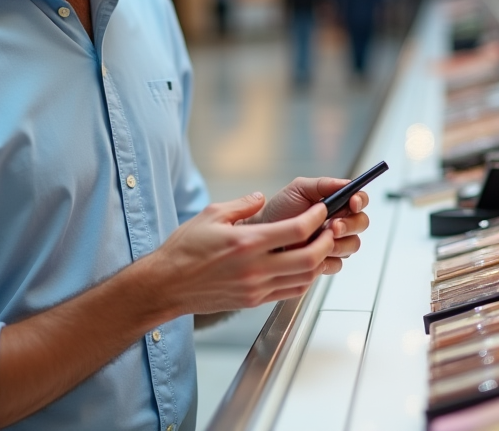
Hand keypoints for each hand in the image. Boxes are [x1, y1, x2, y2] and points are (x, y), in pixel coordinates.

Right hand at [145, 193, 334, 316]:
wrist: (167, 284)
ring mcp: (256, 287)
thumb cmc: (184, 250)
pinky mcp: (254, 300)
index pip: (296, 230)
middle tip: (331, 230)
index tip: (321, 210)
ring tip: (320, 247)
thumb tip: (260, 198)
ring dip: (318, 262)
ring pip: (304, 278)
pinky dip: (303, 279)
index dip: (316, 218)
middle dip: (327, 242)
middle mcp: (255, 267)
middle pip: (309, 258)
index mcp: (247, 242)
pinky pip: (289, 291)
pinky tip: (302, 266)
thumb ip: (241, 205)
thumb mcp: (211, 215)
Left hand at [242, 178, 369, 272]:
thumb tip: (346, 182)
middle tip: (333, 225)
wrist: (262, 232)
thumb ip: (323, 184)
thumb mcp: (299, 189)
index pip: (359, 200)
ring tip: (319, 239)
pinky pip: (338, 263)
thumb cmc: (280, 209)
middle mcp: (338, 222)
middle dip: (350, 224)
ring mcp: (333, 242)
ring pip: (352, 245)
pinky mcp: (325, 261)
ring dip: (339, 242)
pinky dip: (327, 259)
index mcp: (336, 203)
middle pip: (361, 223)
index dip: (360, 201)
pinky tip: (313, 254)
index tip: (353, 202)